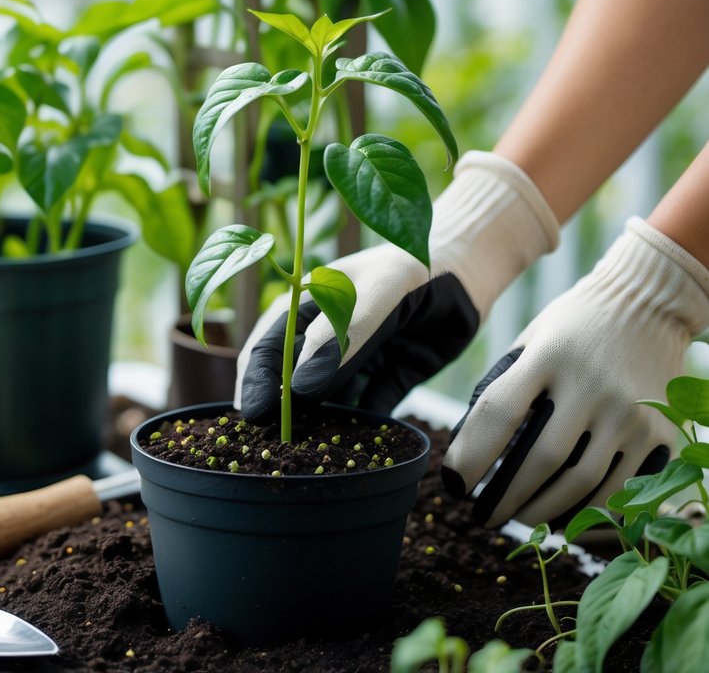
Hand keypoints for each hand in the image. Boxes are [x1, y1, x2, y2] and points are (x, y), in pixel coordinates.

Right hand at [236, 151, 558, 422]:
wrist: (468, 271)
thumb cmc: (414, 266)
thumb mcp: (377, 293)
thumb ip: (342, 337)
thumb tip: (300, 390)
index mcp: (309, 305)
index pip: (270, 346)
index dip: (257, 381)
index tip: (254, 416)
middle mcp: (328, 335)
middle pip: (293, 378)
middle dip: (283, 411)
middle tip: (273, 448)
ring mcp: (358, 358)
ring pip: (329, 400)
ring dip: (319, 425)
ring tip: (309, 456)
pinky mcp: (389, 378)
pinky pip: (369, 410)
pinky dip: (363, 430)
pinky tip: (358, 450)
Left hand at [442, 218, 708, 528]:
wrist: (648, 302)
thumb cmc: (575, 323)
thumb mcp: (533, 337)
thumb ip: (505, 383)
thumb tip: (470, 444)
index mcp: (549, 355)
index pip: (500, 413)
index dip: (471, 455)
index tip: (455, 484)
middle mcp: (591, 385)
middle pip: (541, 460)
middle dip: (506, 498)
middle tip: (485, 517)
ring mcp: (629, 412)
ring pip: (582, 485)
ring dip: (546, 512)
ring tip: (522, 519)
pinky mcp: (659, 432)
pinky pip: (621, 489)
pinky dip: (590, 513)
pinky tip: (567, 519)